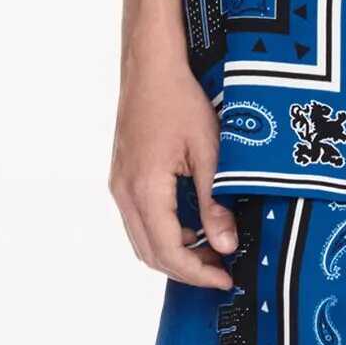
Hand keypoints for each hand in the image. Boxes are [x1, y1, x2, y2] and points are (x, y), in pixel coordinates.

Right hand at [109, 24, 236, 288]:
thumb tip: (226, 245)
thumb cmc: (181, 99)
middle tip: (223, 270)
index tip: (227, 279)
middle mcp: (124, 192)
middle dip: (187, 270)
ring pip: (142, 240)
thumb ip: (215, 202)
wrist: (150, 65)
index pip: (169, 251)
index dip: (198, 273)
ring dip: (175, 254)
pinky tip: (194, 226)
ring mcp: (119, 185)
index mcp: (145, 188)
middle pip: (151, 254)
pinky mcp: (122, 177)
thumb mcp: (210, 151)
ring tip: (213, 251)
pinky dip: (165, 234)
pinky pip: (139, 221)